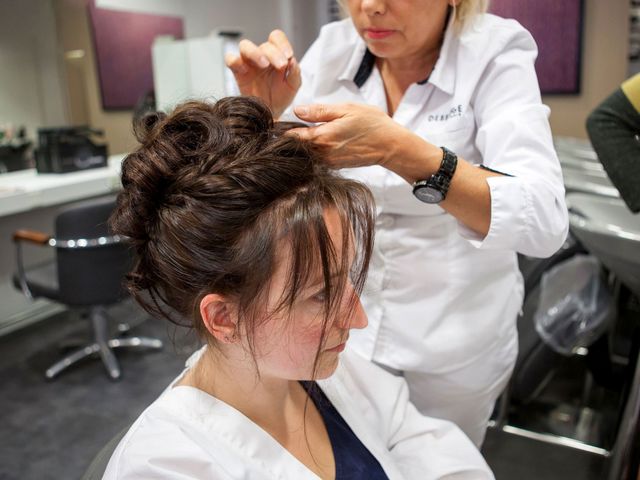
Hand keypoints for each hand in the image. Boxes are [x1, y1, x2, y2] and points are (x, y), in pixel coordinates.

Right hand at [225, 30, 300, 117]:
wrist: (270, 112)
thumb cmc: (281, 96)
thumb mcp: (293, 85)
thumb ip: (295, 73)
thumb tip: (293, 61)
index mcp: (276, 54)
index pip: (277, 38)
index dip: (283, 43)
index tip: (289, 56)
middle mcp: (262, 55)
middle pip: (264, 45)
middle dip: (274, 53)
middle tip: (281, 65)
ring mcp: (248, 62)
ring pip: (245, 46)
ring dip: (255, 53)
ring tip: (264, 64)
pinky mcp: (237, 71)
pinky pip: (230, 59)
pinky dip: (235, 61)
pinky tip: (245, 70)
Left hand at [290, 103, 409, 168]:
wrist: (390, 146)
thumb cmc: (372, 123)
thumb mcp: (346, 109)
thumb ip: (319, 111)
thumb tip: (297, 110)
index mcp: (322, 137)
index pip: (291, 136)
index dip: (282, 129)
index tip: (277, 123)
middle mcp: (322, 153)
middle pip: (296, 146)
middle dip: (291, 136)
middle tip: (289, 124)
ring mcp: (328, 162)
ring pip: (307, 153)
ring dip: (304, 144)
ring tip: (308, 130)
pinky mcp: (335, 166)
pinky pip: (317, 157)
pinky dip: (315, 149)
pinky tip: (323, 139)